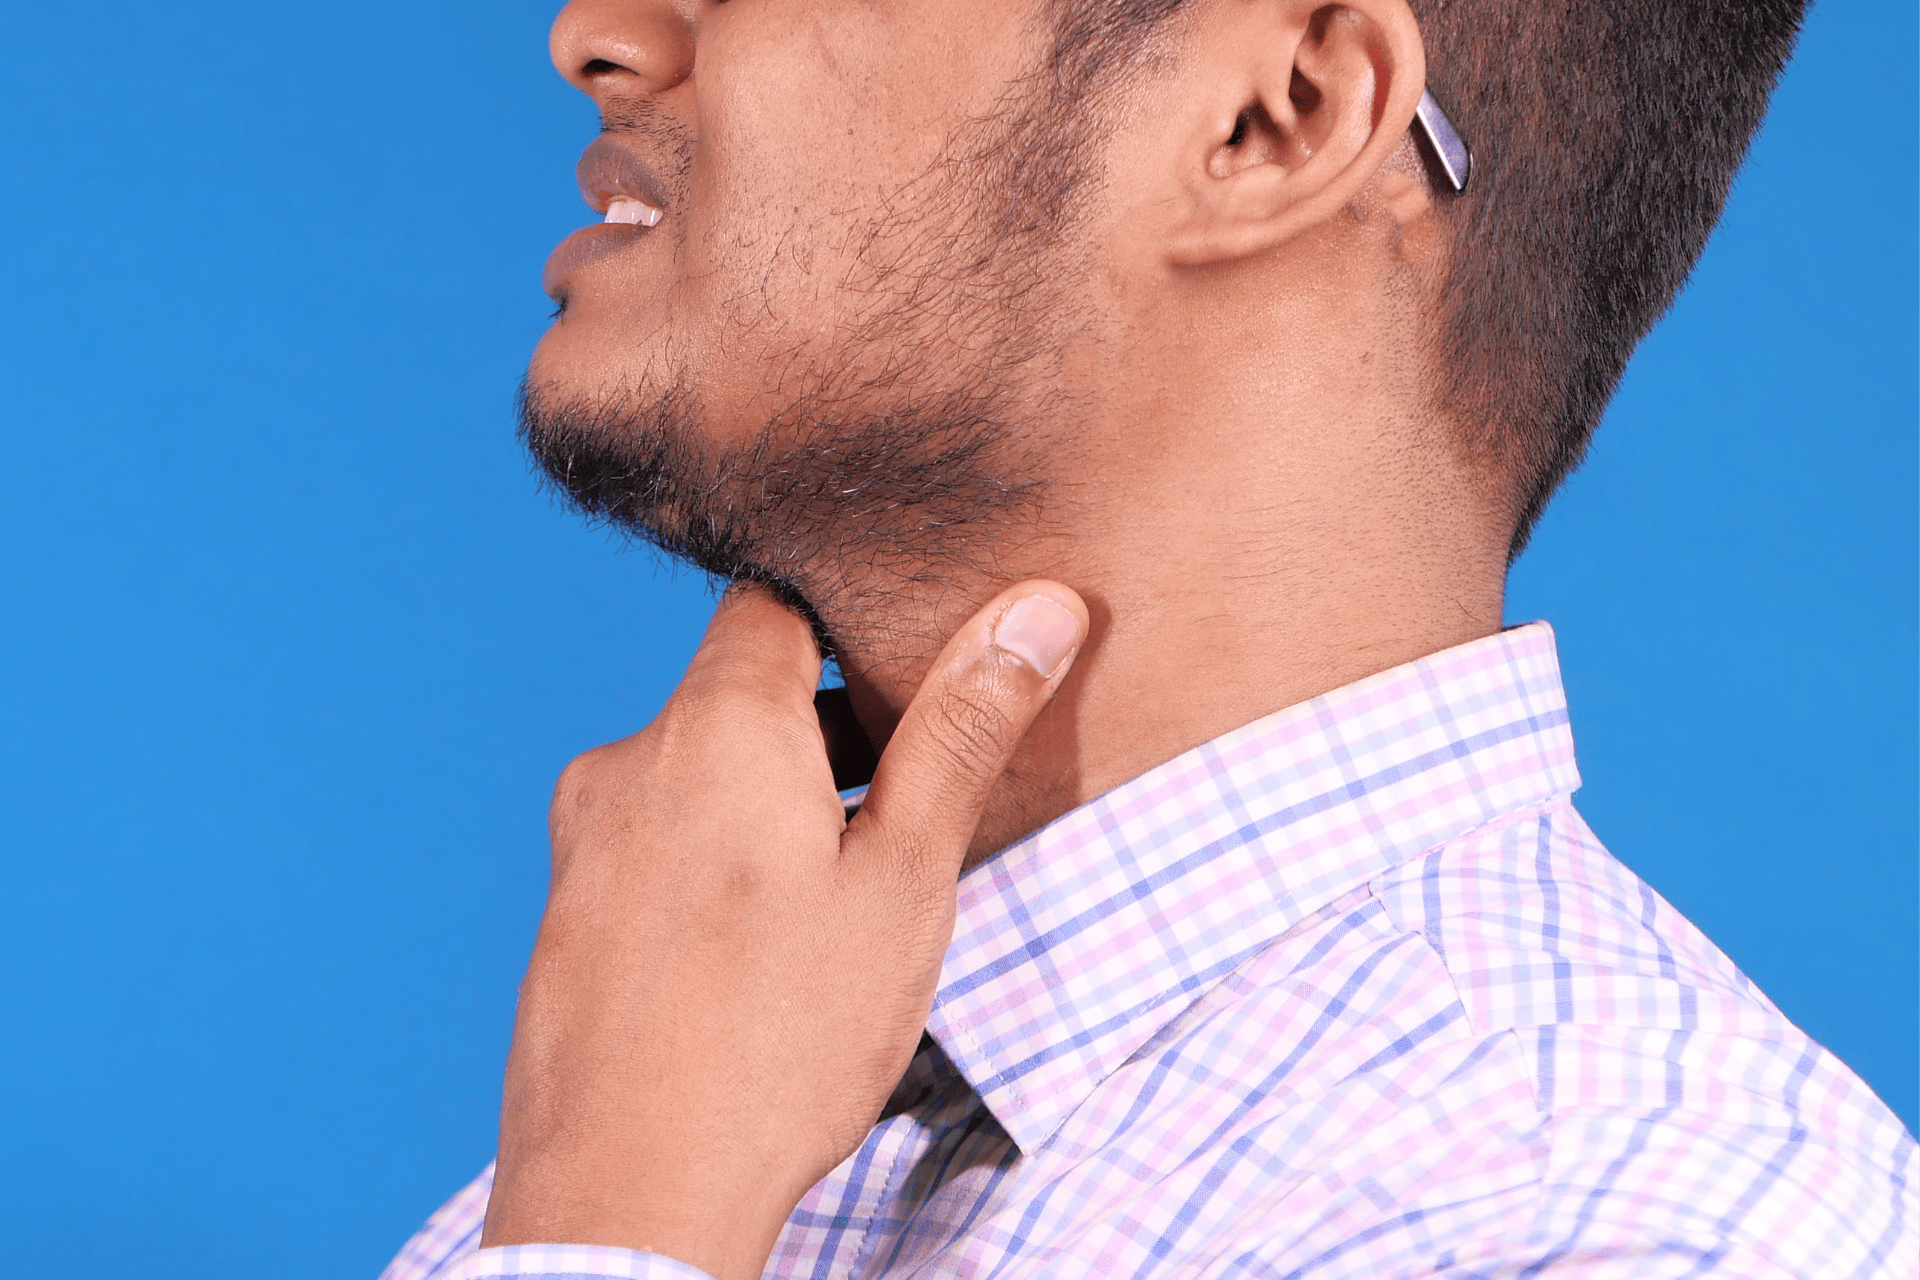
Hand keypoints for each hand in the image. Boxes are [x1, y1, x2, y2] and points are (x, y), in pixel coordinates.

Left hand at [479, 580, 1088, 1279]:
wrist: (630, 1198)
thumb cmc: (781, 1039)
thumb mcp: (903, 877)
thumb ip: (960, 731)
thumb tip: (1038, 609)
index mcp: (715, 724)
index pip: (775, 602)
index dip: (849, 628)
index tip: (908, 688)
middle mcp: (629, 761)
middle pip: (738, 694)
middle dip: (822, 736)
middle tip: (898, 820)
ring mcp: (582, 841)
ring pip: (696, 779)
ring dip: (768, 807)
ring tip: (835, 904)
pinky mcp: (565, 914)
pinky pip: (652, 848)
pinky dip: (712, 868)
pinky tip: (758, 960)